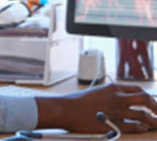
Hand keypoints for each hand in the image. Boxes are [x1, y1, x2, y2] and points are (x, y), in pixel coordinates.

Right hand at [36, 83, 156, 132]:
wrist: (68, 109)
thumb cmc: (78, 101)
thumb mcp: (96, 91)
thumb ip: (110, 94)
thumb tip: (119, 99)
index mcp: (113, 88)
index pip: (137, 89)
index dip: (148, 96)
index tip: (151, 102)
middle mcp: (118, 98)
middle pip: (145, 99)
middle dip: (155, 106)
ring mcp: (117, 111)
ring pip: (143, 115)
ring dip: (154, 120)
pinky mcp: (115, 124)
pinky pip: (134, 126)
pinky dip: (141, 127)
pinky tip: (143, 128)